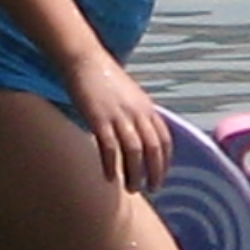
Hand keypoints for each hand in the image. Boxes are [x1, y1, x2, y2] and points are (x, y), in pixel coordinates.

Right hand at [68, 54, 171, 196]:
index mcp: (147, 107)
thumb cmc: (105, 79)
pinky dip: (111, 164)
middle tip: (152, 189)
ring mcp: (118, 115)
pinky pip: (109, 147)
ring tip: (131, 188)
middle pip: (152, 148)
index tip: (161, 176)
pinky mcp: (98, 118)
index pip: (164, 139)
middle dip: (154, 172)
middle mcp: (137, 112)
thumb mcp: (130, 96)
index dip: (165, 161)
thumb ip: (138, 115)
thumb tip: (142, 136)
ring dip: (134, 173)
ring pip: (134, 151)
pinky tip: (109, 178)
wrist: (85, 60)